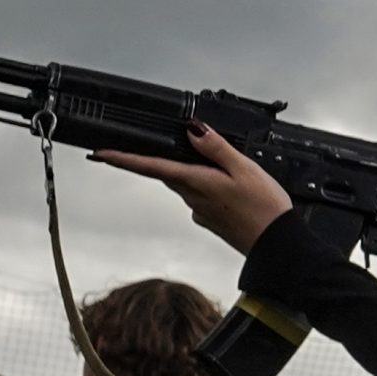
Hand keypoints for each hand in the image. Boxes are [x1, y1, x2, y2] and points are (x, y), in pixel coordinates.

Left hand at [89, 122, 295, 254]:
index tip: (100, 154)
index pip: (150, 167)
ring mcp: (200, 212)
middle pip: (169, 172)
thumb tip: (192, 129)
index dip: (122, 159)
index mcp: (196, 182)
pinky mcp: (210, 221)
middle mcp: (192, 198)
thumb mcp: (244, 169)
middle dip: (167, 159)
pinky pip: (202, 198)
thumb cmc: (264, 209)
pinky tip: (233, 190)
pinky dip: (210, 188)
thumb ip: (216, 148)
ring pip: (187, 184)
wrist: (276, 245)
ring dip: (196, 173)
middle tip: (176, 146)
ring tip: (227, 169)